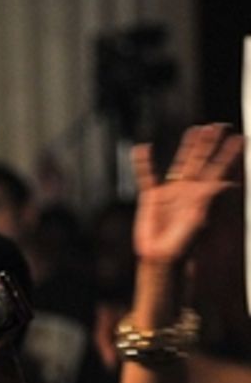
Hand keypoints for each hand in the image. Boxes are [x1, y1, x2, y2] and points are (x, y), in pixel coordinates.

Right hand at [132, 123, 241, 264]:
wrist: (163, 256)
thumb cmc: (186, 242)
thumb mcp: (204, 218)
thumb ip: (213, 198)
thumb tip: (227, 182)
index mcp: (207, 195)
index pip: (222, 169)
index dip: (232, 154)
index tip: (242, 138)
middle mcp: (192, 190)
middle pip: (203, 161)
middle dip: (212, 143)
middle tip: (220, 126)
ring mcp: (173, 192)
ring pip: (182, 163)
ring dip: (189, 147)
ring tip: (196, 130)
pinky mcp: (152, 197)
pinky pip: (147, 175)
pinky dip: (143, 162)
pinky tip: (142, 149)